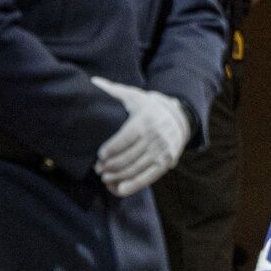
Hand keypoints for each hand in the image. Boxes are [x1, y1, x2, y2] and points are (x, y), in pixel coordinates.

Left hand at [91, 77, 190, 196]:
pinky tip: (119, 189)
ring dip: (118, 176)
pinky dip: (133, 186)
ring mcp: (162, 151)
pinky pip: (148, 178)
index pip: (126, 137)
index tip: (100, 155)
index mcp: (145, 119)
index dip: (112, 149)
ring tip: (104, 178)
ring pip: (136, 168)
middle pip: (129, 156)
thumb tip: (93, 81)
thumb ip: (113, 90)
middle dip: (110, 166)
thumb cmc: (148, 107)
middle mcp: (156, 136)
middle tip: (97, 169)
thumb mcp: (133, 95)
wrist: (178, 118)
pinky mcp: (166, 163)